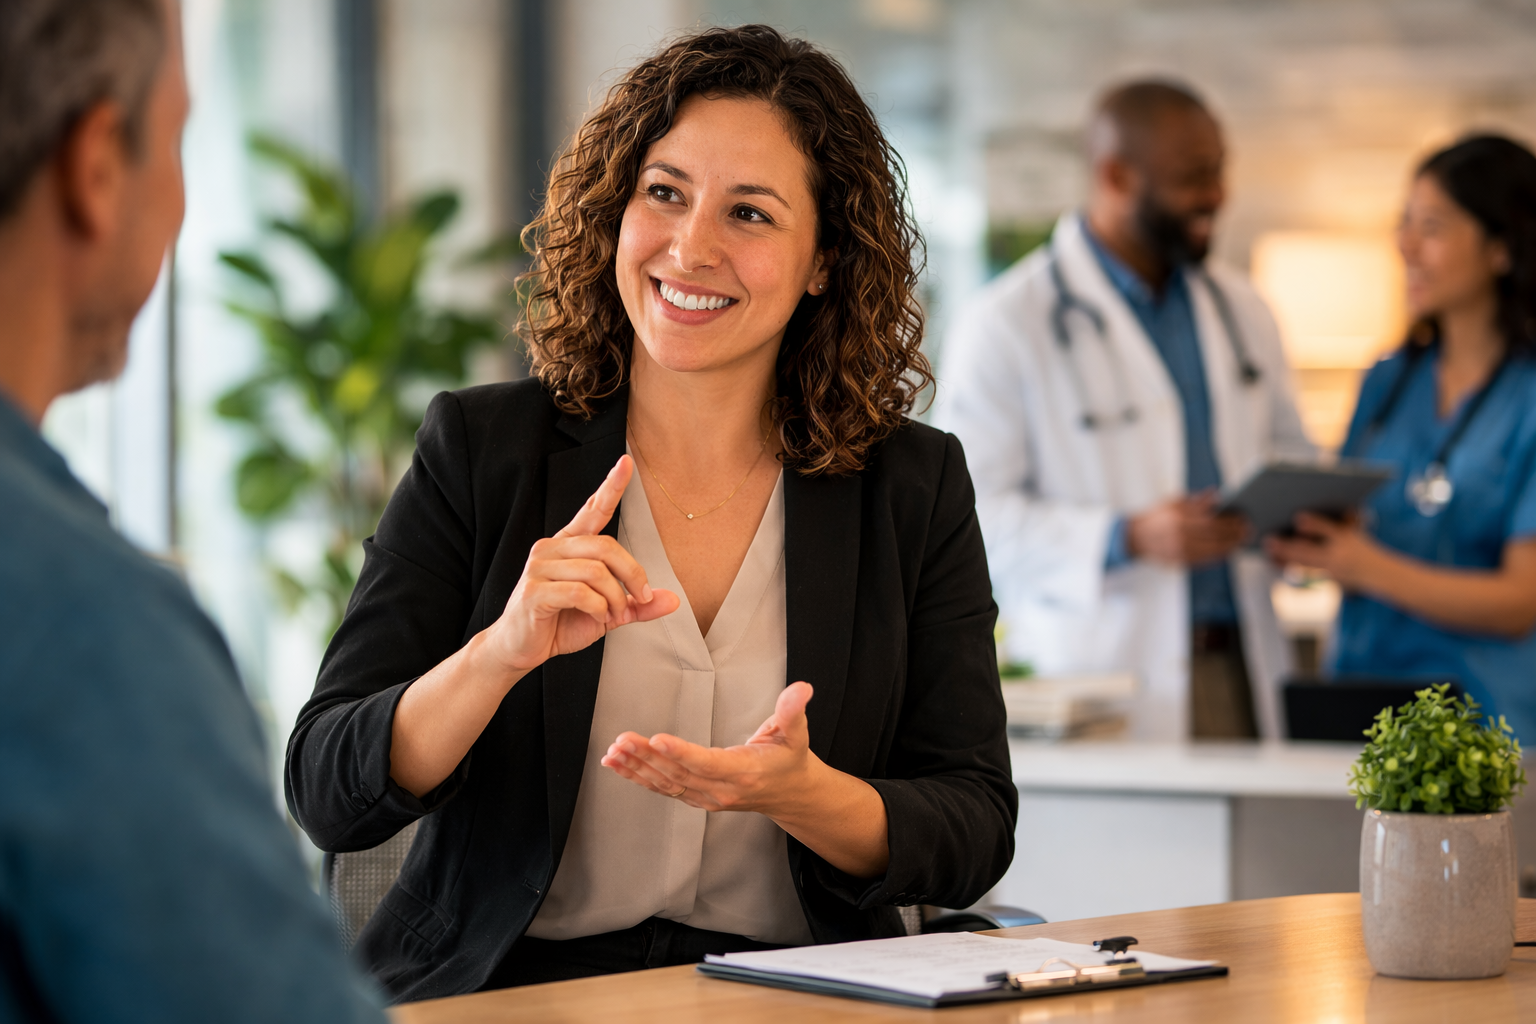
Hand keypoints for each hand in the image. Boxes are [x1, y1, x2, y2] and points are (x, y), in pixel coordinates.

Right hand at [484, 455, 679, 672]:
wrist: (518, 649)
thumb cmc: (559, 624)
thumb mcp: (607, 614)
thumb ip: (636, 604)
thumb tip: (673, 600)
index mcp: (568, 545)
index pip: (592, 510)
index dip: (610, 486)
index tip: (626, 462)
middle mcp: (552, 548)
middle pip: (605, 546)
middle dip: (632, 574)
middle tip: (640, 598)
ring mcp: (539, 568)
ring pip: (596, 571)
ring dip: (616, 598)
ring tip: (615, 615)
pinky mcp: (533, 590)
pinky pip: (580, 592)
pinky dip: (599, 608)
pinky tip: (598, 617)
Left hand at [600, 681, 820, 815]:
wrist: (790, 795)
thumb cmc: (790, 760)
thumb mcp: (797, 734)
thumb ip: (793, 711)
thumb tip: (802, 688)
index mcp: (744, 772)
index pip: (708, 763)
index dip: (682, 753)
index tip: (657, 739)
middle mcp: (721, 790)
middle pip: (679, 774)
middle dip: (647, 757)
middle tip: (622, 739)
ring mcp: (707, 798)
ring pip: (666, 784)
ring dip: (637, 768)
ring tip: (613, 752)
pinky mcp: (696, 798)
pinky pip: (663, 789)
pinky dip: (638, 777)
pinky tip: (617, 764)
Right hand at [1127, 492, 1247, 566]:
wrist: (1137, 537)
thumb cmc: (1157, 517)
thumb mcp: (1174, 502)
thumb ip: (1197, 501)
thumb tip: (1219, 497)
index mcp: (1179, 518)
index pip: (1212, 521)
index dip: (1230, 522)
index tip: (1243, 520)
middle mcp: (1180, 535)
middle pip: (1215, 537)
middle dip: (1234, 535)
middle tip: (1247, 531)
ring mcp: (1180, 550)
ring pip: (1212, 551)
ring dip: (1230, 547)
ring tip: (1240, 542)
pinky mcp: (1180, 561)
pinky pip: (1205, 561)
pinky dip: (1219, 556)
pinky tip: (1227, 551)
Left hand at [1264, 511, 1383, 590]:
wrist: (1380, 573)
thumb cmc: (1362, 544)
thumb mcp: (1355, 528)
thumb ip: (1340, 516)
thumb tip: (1309, 511)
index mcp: (1347, 538)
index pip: (1329, 530)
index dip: (1314, 524)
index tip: (1297, 517)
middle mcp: (1339, 556)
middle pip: (1309, 552)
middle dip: (1288, 546)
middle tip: (1268, 540)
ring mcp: (1332, 569)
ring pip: (1303, 564)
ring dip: (1283, 557)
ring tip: (1267, 548)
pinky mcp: (1327, 578)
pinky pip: (1303, 571)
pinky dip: (1288, 565)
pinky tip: (1272, 559)